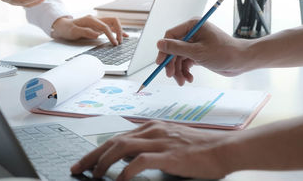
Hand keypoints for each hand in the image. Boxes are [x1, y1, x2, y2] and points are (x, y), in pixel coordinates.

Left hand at [51, 15, 127, 45]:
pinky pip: (111, 27)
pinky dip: (118, 31)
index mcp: (91, 20)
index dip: (111, 35)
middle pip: (113, 21)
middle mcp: (96, 19)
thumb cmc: (67, 29)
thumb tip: (97, 34)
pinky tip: (124, 35)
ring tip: (123, 40)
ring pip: (114, 23)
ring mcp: (98, 22)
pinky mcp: (99, 26)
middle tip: (119, 41)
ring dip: (120, 30)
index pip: (105, 26)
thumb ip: (85, 32)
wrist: (63, 26)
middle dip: (119, 30)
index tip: (114, 43)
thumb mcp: (73, 32)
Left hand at [71, 120, 231, 179]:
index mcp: (152, 127)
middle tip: (78, 168)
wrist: (224, 148)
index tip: (86, 161)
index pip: (117, 137)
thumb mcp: (171, 143)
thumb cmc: (201, 149)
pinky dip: (125, 172)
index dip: (98, 149)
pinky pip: (139, 162)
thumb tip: (130, 160)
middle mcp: (152, 130)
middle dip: (92, 155)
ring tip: (94, 175)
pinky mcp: (168, 154)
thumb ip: (150, 148)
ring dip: (104, 162)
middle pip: (113, 141)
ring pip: (121, 148)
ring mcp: (160, 141)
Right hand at [156, 18, 251, 85]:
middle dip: (172, 64)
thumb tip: (159, 44)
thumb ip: (177, 48)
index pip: (171, 36)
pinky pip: (186, 62)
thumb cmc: (224, 53)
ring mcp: (195, 44)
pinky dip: (185, 71)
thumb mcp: (198, 52)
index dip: (164, 50)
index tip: (160, 63)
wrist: (242, 61)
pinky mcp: (198, 53)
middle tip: (171, 76)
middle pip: (173, 48)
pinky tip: (189, 79)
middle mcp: (192, 33)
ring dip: (179, 70)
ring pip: (179, 57)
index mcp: (193, 26)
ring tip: (182, 81)